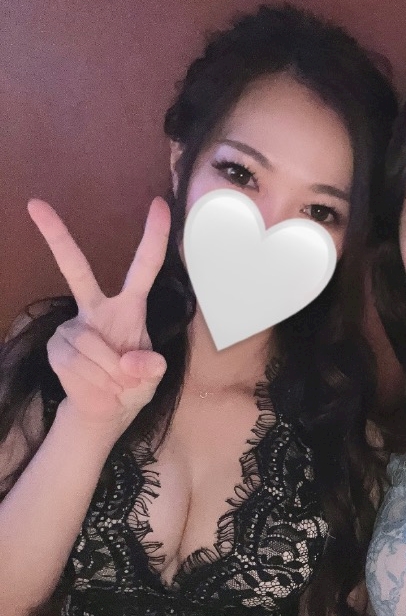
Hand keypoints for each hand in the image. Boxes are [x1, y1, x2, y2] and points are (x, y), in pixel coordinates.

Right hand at [28, 197, 170, 435]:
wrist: (104, 410)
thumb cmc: (132, 384)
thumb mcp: (152, 377)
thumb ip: (150, 367)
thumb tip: (131, 361)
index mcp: (130, 306)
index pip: (144, 266)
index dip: (154, 237)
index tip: (160, 205)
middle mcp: (97, 308)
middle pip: (76, 269)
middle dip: (57, 236)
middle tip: (35, 204)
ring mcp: (72, 326)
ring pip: (94, 348)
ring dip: (111, 375)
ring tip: (115, 384)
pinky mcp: (56, 346)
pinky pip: (78, 365)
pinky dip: (94, 383)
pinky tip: (96, 386)